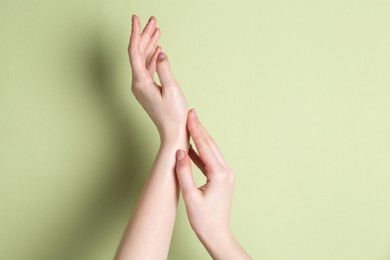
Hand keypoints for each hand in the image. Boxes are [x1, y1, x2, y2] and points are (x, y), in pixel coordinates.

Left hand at [128, 15, 187, 141]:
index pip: (134, 51)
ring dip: (149, 44)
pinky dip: (152, 57)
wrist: (173, 132)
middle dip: (145, 35)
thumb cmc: (173, 115)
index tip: (136, 19)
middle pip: (138, 53)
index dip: (135, 33)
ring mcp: (142, 87)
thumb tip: (159, 53)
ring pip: (143, 60)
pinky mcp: (147, 90)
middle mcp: (137, 83)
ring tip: (157, 30)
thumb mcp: (171, 90)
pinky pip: (147, 69)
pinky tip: (157, 50)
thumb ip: (164, 69)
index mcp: (140, 82)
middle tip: (152, 20)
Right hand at [175, 109, 250, 258]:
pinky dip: (200, 153)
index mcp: (219, 174)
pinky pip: (210, 161)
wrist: (217, 234)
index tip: (190, 115)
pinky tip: (191, 148)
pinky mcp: (221, 179)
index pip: (206, 146)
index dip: (196, 130)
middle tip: (191, 114)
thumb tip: (179, 152)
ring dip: (200, 139)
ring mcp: (225, 175)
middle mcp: (225, 171)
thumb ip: (184, 173)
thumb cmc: (204, 220)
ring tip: (190, 126)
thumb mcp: (190, 196)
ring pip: (211, 151)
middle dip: (200, 129)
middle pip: (210, 145)